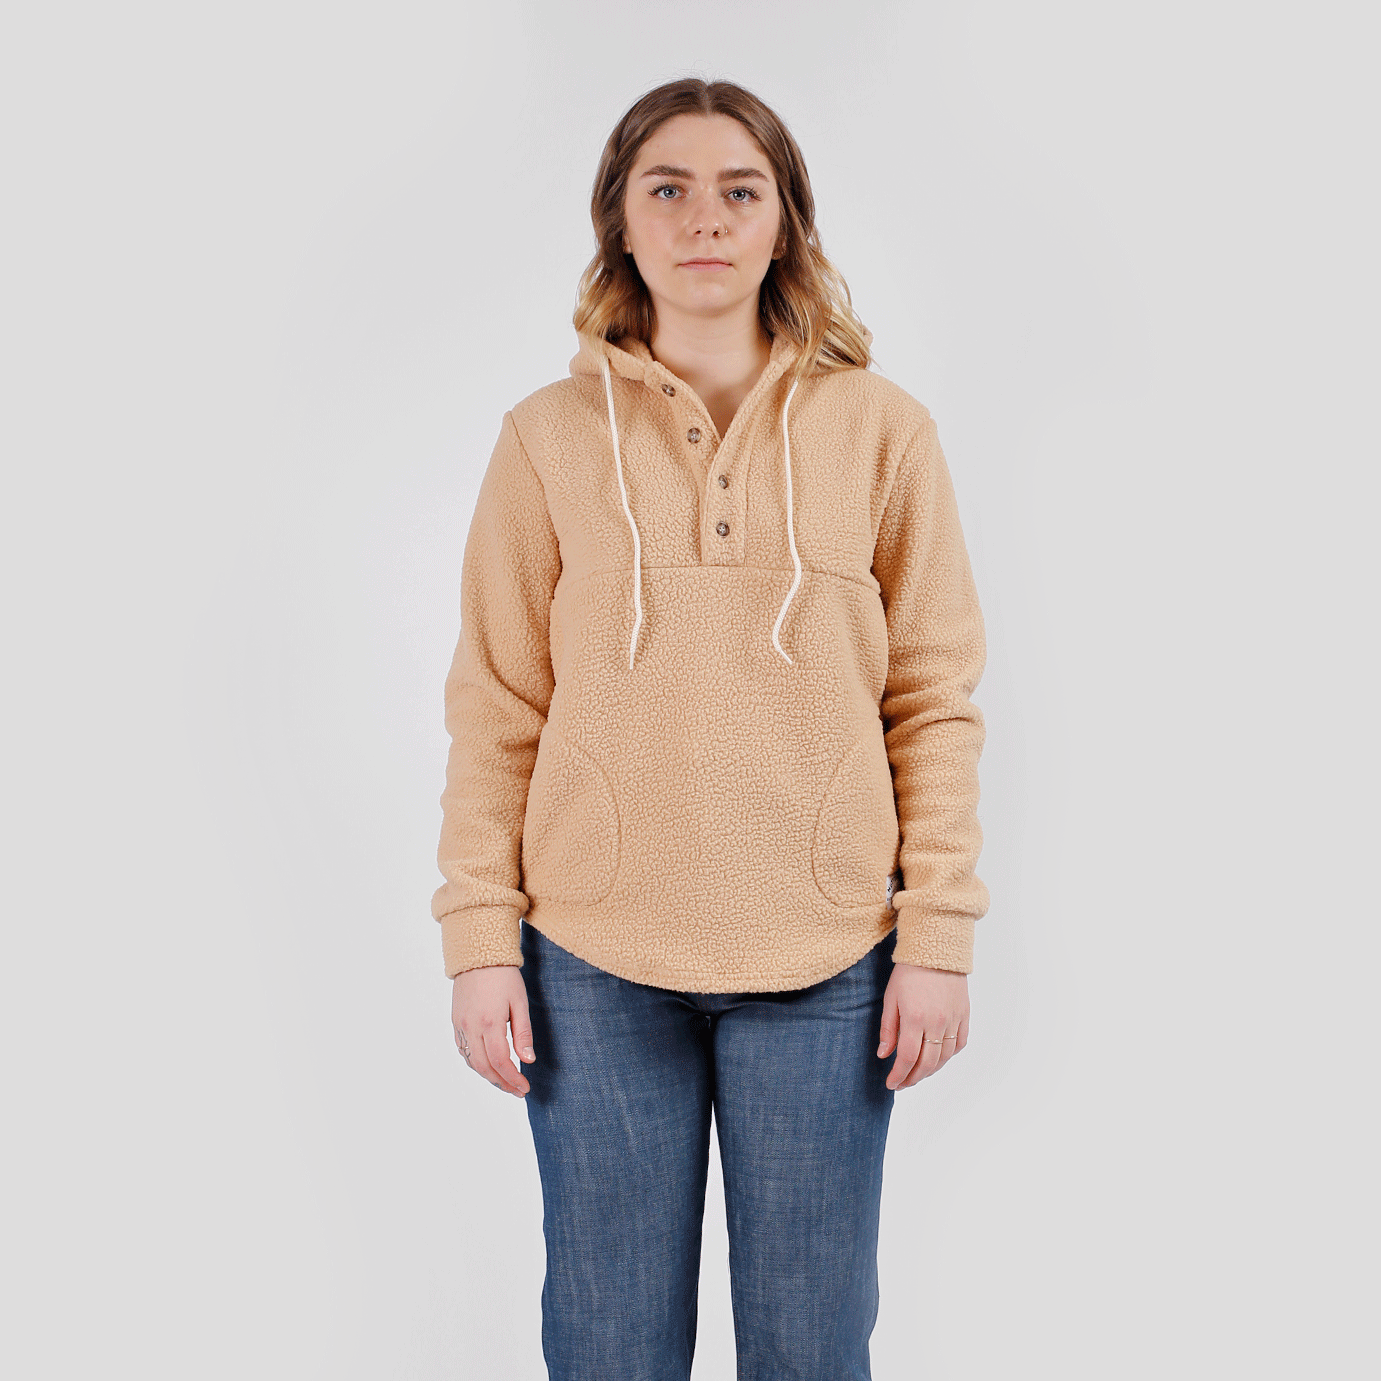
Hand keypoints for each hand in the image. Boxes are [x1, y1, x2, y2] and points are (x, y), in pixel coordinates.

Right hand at [451, 964, 535, 1098]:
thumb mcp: (520, 1001)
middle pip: (484, 1067)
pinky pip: (463, 1050)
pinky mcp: (456, 1020)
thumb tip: (528, 1060)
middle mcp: (471, 1027)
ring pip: (471, 1061)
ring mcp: (460, 1025)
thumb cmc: (504, 975)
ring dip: (488, 1075)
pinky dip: (475, 1062)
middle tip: (517, 1090)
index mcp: (490, 1023)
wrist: (478, 954)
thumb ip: (523, 1033)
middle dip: (501, 1083)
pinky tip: (488, 1064)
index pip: (501, 1062)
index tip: (524, 1088)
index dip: (513, 1078)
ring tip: (505, 1081)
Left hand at [877, 962, 968, 1088]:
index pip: (907, 1058)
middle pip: (927, 1063)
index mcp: (915, 1018)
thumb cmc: (908, 972)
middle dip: (913, 1078)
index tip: (892, 1084)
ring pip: (944, 1057)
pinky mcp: (964, 1015)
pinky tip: (938, 1058)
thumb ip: (888, 1029)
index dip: (899, 1075)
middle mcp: (937, 1022)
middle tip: (903, 1083)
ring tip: (917, 1074)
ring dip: (930, 1071)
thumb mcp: (891, 998)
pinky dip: (948, 1056)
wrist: (936, 950)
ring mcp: (954, 1020)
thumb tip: (884, 1055)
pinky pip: (960, 1044)